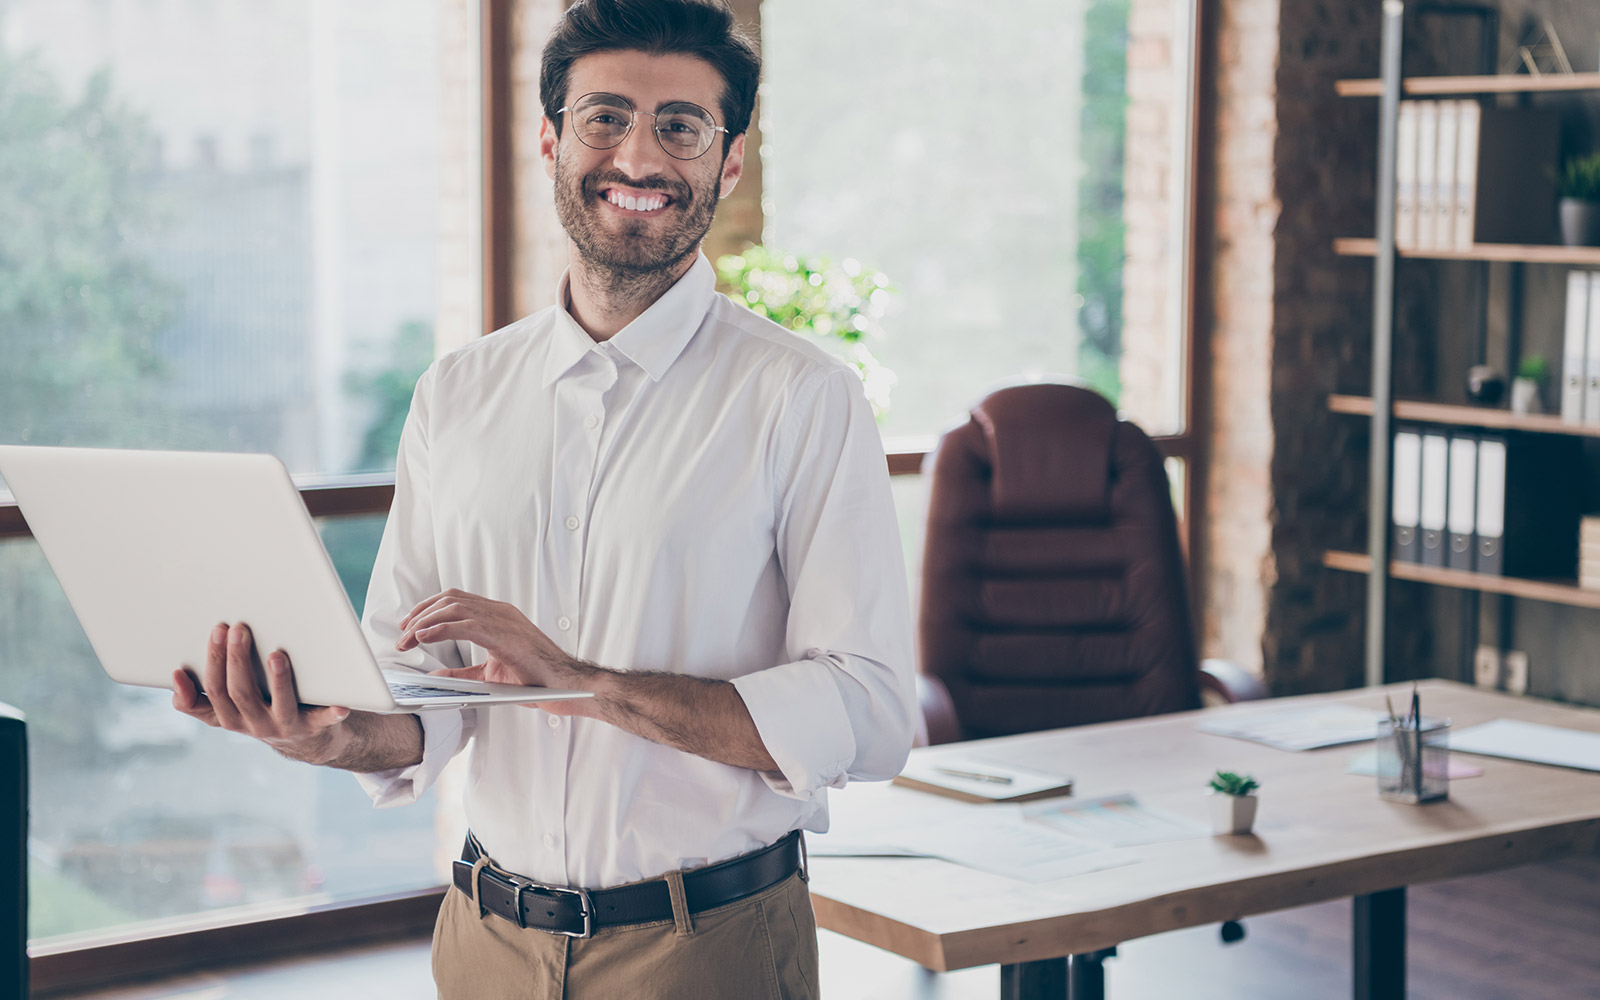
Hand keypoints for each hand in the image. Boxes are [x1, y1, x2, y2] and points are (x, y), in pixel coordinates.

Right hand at [172, 622, 350, 760]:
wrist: (311, 738)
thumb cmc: (267, 706)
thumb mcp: (233, 705)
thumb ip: (206, 693)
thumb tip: (177, 675)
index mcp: (230, 716)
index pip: (209, 696)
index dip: (192, 685)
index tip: (180, 666)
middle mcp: (253, 724)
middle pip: (238, 693)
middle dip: (234, 660)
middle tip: (235, 629)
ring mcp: (284, 726)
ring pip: (276, 704)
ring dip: (277, 679)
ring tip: (277, 654)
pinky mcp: (315, 727)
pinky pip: (324, 720)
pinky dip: (331, 712)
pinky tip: (339, 704)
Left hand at [397, 589, 595, 714]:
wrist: (567, 687)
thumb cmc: (538, 681)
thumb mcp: (491, 675)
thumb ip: (463, 673)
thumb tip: (435, 675)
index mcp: (499, 616)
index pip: (456, 600)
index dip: (428, 609)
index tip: (408, 626)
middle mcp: (501, 612)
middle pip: (450, 600)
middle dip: (420, 615)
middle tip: (401, 636)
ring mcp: (504, 620)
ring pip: (454, 607)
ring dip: (425, 622)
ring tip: (407, 639)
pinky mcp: (505, 635)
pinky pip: (465, 624)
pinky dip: (440, 628)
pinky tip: (423, 637)